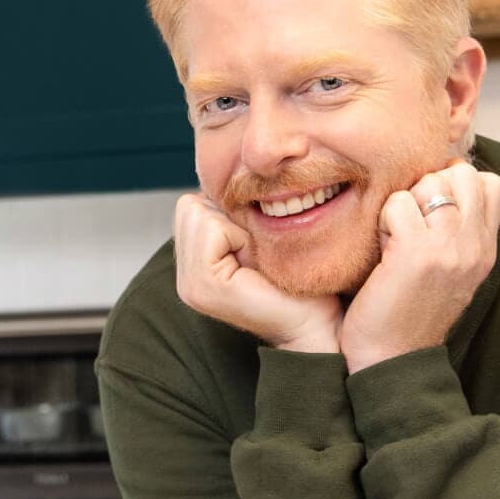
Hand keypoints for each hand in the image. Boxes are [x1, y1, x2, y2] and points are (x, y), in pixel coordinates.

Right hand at [173, 193, 342, 352]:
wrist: (315, 325)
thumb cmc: (299, 284)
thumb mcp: (259, 240)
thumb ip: (233, 216)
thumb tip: (226, 173)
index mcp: (194, 268)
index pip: (191, 204)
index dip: (229, 213)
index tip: (255, 248)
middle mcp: (184, 279)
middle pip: (190, 204)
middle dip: (228, 218)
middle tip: (255, 254)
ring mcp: (188, 285)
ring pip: (197, 210)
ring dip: (235, 227)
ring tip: (255, 260)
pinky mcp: (202, 285)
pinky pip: (212, 226)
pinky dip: (238, 237)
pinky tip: (254, 266)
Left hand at [340, 161, 499, 373]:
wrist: (392, 361)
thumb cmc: (408, 316)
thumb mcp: (450, 274)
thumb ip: (457, 235)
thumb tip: (444, 184)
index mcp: (485, 250)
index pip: (488, 183)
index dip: (453, 183)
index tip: (428, 212)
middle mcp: (474, 246)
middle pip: (461, 173)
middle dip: (428, 186)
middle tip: (409, 223)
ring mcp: (449, 248)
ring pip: (430, 183)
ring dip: (404, 203)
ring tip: (394, 238)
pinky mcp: (416, 253)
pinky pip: (398, 203)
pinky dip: (384, 219)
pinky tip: (382, 249)